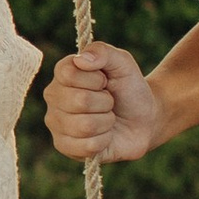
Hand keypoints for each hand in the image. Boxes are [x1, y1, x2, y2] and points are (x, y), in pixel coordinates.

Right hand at [46, 42, 166, 164]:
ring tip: (108, 119)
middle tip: (110, 102)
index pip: (69, 74)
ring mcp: (57, 123)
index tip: (105, 81)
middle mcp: (54, 97)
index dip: (95, 79)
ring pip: (85, 126)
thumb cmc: (129, 89)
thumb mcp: (123, 63)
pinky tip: (104, 135)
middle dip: (106, 102)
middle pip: (79, 101)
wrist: (144, 119)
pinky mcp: (65, 147)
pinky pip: (86, 146)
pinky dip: (104, 140)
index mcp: (63, 73)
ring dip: (106, 122)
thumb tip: (81, 60)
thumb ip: (103, 52)